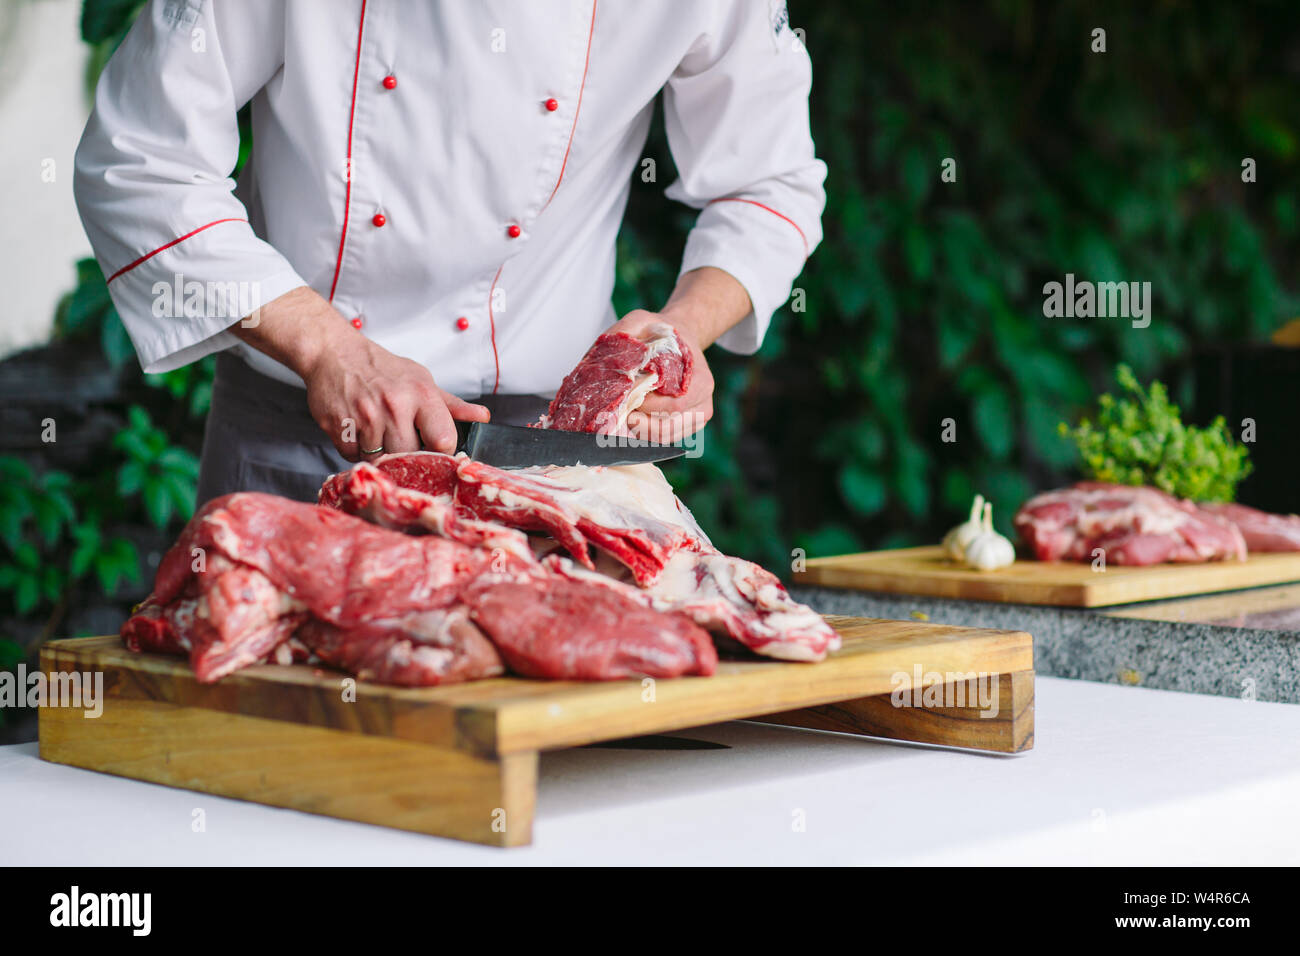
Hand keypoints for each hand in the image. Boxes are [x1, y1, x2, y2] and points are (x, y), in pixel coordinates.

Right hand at [302, 338, 488, 460]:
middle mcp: (394, 405)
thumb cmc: (381, 368)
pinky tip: (358, 430)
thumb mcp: (421, 379)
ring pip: (381, 459)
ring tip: (377, 430)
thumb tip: (482, 417)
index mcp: (420, 394)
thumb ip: (451, 405)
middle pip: (409, 455)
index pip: (443, 440)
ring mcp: (365, 417)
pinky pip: (354, 457)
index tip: (433, 447)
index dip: (440, 450)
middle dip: (405, 452)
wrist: (334, 353)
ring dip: (379, 453)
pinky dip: (357, 450)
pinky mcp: (338, 427)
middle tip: (398, 436)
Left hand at [608, 309, 713, 444]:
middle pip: (666, 429)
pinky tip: (628, 418)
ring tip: (620, 413)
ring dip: (636, 431)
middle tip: (616, 409)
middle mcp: (703, 406)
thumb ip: (626, 331)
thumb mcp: (643, 320)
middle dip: (636, 422)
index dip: (646, 405)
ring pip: (661, 439)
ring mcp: (693, 422)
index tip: (624, 395)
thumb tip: (609, 353)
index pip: (673, 405)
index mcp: (702, 382)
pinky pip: (659, 441)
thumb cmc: (661, 333)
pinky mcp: (682, 430)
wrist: (678, 342)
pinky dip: (640, 434)